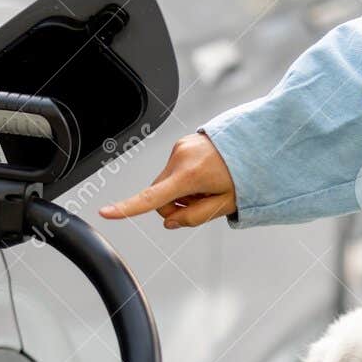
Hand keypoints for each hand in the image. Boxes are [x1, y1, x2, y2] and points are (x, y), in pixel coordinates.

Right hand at [99, 133, 237, 227]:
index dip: (127, 208)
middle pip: (159, 196)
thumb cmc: (247, 173)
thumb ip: (194, 218)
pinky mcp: (182, 142)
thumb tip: (170, 222)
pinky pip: (174, 169)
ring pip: (166, 183)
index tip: (105, 213)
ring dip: (181, 190)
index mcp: (191, 175)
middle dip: (174, 205)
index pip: (152, 197)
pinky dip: (185, 177)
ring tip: (208, 185)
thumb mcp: (225, 205)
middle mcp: (180, 157)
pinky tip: (205, 173)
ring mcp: (180, 147)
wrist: (257, 140)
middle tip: (202, 202)